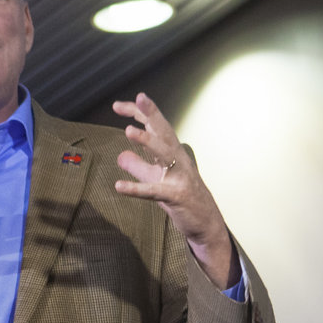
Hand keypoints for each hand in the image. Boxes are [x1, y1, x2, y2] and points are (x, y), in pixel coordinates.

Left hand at [111, 94, 236, 289]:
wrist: (204, 223)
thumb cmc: (181, 198)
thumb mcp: (156, 180)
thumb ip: (138, 167)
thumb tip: (121, 154)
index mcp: (173, 153)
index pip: (156, 128)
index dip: (140, 114)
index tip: (118, 105)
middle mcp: (178, 160)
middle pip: (165, 132)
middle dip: (152, 114)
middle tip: (138, 99)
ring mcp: (179, 177)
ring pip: (165, 155)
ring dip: (148, 141)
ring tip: (128, 131)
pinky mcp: (176, 197)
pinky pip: (155, 191)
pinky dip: (137, 189)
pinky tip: (119, 186)